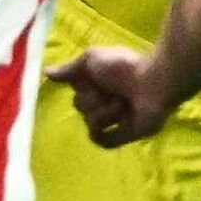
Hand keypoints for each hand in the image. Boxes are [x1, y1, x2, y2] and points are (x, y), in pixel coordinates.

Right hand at [47, 42, 180, 147]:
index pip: (76, 91)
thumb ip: (69, 68)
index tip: (93, 77)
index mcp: (97, 84)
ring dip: (106, 111)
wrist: (153, 82)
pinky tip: (117, 120)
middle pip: (80, 108)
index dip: (82, 85)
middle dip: (94, 98)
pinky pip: (103, 141)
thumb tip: (46, 72)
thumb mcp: (91, 59)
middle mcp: (104, 101)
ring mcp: (114, 120)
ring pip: (91, 123)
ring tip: (124, 103)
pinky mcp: (125, 135)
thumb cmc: (124, 66)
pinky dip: (106, 132)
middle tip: (113, 90)